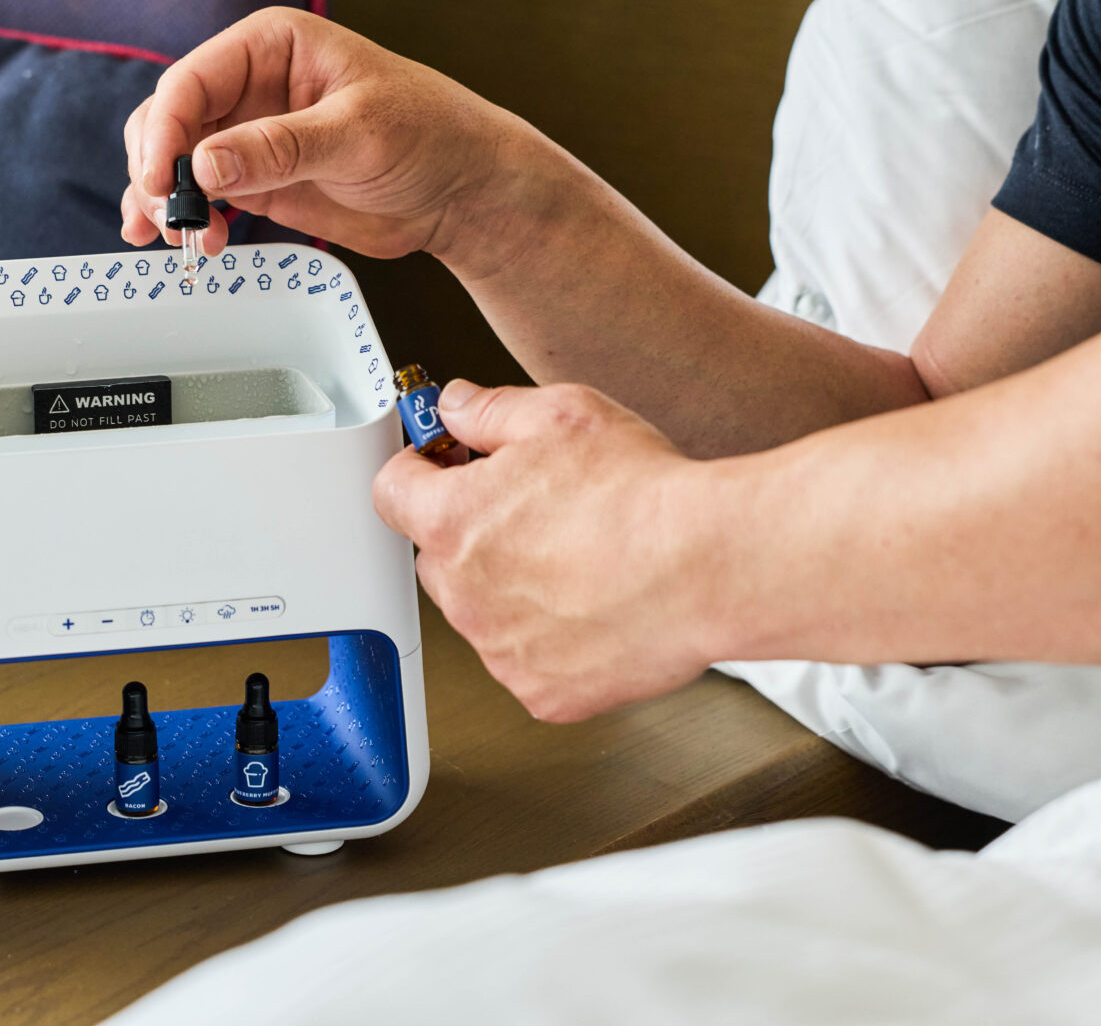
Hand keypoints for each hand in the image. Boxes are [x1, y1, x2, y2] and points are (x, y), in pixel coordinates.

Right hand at [121, 7, 532, 265]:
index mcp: (271, 45)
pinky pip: (202, 195)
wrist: (463, 188)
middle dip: (156, 168)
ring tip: (179, 239)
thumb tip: (205, 163)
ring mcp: (249, 134)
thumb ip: (280, 148)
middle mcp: (250, 84)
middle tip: (167, 217)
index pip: (192, 80)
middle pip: (169, 119)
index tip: (161, 180)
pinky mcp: (256, 179)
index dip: (165, 131)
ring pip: (175, 160)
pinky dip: (188, 219)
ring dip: (164, 201)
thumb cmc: (430, 133)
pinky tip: (194, 243)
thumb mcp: (358, 134)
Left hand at [373, 379, 729, 720]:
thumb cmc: (642, 496)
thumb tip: (455, 407)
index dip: (418, 470)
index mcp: (453, 521)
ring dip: (511, 588)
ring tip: (580, 557)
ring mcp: (500, 650)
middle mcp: (465, 593)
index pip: (391, 492)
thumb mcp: (559, 413)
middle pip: (438, 556)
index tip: (442, 463)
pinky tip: (596, 604)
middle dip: (470, 532)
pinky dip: (552, 639)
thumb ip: (488, 410)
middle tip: (532, 508)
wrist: (709, 569)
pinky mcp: (542, 693)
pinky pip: (528, 660)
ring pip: (484, 612)